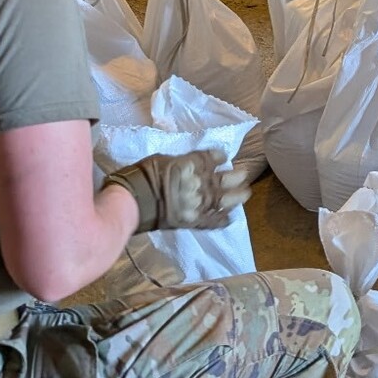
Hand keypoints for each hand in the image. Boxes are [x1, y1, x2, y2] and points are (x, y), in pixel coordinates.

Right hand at [103, 150, 250, 231]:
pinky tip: (230, 218)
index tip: (223, 156)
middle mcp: (200, 183)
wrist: (131, 202)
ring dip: (238, 196)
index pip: (212, 158)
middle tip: (244, 174)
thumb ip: (182, 161)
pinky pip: (213, 221)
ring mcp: (199, 203)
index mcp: (191, 165)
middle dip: (237, 176)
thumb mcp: (162, 159)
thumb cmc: (141, 176)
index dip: (219, 156)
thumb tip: (190, 164)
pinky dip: (223, 220)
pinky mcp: (194, 221)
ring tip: (246, 193)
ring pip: (226, 199)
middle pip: (226, 179)